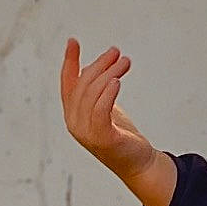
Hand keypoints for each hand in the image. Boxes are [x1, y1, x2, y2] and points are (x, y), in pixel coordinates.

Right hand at [60, 39, 177, 205]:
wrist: (139, 164)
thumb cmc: (123, 136)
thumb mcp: (107, 109)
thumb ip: (99, 93)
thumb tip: (103, 69)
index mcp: (73, 114)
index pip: (67, 83)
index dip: (69, 62)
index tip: (73, 41)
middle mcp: (74, 123)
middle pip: (83, 85)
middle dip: (100, 65)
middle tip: (117, 52)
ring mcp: (86, 132)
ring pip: (93, 94)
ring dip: (109, 73)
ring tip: (125, 62)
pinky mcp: (102, 138)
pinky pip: (100, 110)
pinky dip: (108, 93)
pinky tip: (117, 81)